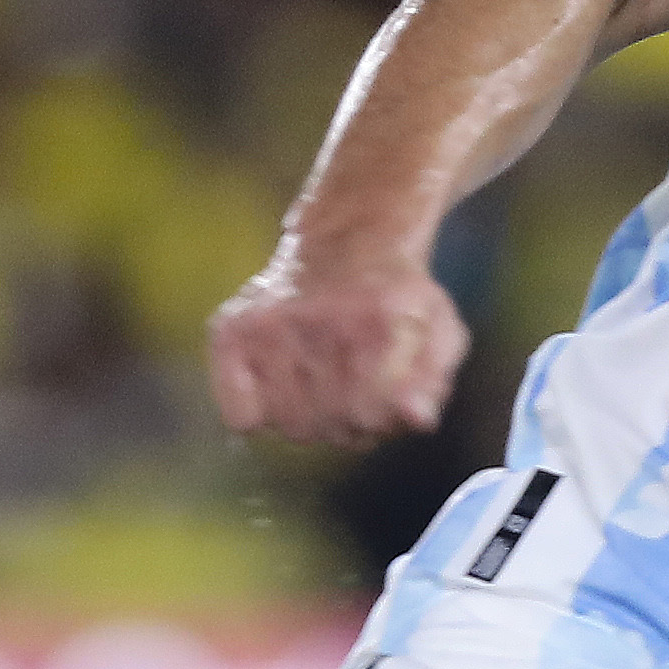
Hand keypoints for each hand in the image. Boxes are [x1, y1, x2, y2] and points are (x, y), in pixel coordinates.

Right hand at [208, 245, 469, 449]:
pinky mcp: (230, 332)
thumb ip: (434, 381)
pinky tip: (282, 383)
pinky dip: (259, 415)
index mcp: (378, 317)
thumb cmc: (396, 301)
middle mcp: (321, 316)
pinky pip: (242, 417)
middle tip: (353, 394)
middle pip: (329, 424)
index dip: (377, 422)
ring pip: (288, 425)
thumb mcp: (438, 330)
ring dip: (309, 422)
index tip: (383, 402)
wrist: (345, 242)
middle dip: (347, 424)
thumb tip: (416, 419)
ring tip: (322, 387)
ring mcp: (271, 324)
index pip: (367, 414)